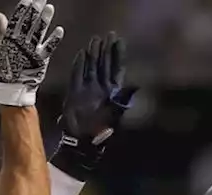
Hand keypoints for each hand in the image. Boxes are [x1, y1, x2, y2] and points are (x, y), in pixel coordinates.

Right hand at [0, 0, 64, 106]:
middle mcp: (21, 43)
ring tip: (50, 8)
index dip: (23, 8)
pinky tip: (60, 29)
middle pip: (29, 23)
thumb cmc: (6, 67)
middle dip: (35, 9)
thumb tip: (1, 15)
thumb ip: (1, 31)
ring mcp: (31, 51)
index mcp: (10, 39)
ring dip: (44, 20)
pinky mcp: (41, 60)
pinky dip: (54, 39)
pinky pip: (48, 48)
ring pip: (38, 32)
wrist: (13, 88)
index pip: (17, 19)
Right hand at [51, 32, 138, 179]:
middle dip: (105, 50)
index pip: (116, 69)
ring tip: (94, 40)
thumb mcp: (116, 114)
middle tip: (107, 35)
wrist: (82, 142)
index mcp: (113, 93)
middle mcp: (101, 89)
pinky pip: (77, 75)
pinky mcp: (75, 93)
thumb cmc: (101, 131)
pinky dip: (79, 65)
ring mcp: (87, 90)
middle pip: (104, 65)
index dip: (117, 55)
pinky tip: (82, 54)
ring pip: (90, 67)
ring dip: (93, 54)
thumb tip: (136, 86)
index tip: (119, 41)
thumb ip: (124, 99)